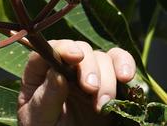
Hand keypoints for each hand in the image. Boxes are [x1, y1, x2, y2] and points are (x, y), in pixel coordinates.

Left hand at [18, 40, 135, 125]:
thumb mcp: (40, 118)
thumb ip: (46, 96)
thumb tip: (56, 73)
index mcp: (40, 74)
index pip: (48, 50)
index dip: (62, 48)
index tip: (74, 56)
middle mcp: (64, 69)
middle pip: (79, 51)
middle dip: (88, 67)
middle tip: (90, 89)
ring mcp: (87, 75)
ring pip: (101, 57)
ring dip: (106, 76)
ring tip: (104, 103)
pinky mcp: (110, 84)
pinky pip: (119, 62)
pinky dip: (125, 64)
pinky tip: (126, 78)